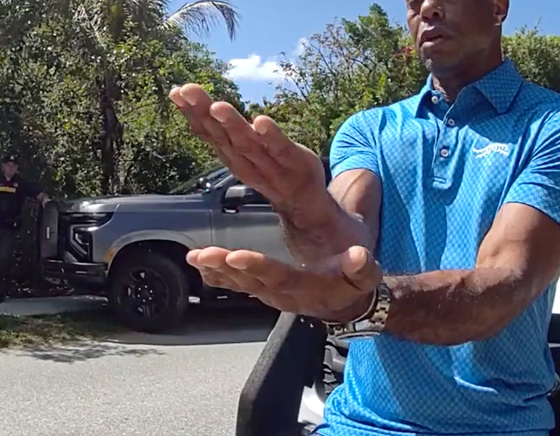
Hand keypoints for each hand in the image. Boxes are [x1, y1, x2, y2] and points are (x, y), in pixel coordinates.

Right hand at [169, 84, 331, 227]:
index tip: (176, 92)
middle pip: (221, 134)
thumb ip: (219, 130)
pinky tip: (261, 121)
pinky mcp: (294, 163)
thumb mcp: (239, 150)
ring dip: (231, 124)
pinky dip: (270, 136)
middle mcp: (243, 159)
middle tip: (188, 90)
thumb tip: (191, 106)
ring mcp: (268, 164)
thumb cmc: (268, 170)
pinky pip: (280, 150)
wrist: (302, 203)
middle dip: (203, 111)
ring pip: (246, 143)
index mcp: (229, 154)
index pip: (207, 131)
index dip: (190, 112)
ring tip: (218, 106)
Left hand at [186, 245, 380, 321]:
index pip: (277, 275)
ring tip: (195, 257)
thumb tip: (360, 256)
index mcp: (304, 288)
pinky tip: (200, 265)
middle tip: (203, 254)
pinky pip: (237, 284)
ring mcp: (270, 293)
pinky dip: (217, 275)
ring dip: (216, 270)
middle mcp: (282, 294)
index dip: (256, 266)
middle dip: (225, 266)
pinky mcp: (264, 290)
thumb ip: (362, 268)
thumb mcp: (365, 277)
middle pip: (250, 279)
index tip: (236, 255)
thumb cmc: (353, 286)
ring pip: (239, 283)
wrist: (345, 305)